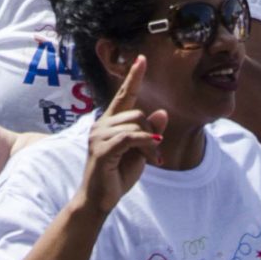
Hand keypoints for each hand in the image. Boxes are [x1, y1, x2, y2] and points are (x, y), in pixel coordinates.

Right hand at [73, 56, 164, 219]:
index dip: (134, 77)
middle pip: (137, 113)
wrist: (99, 200)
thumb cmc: (117, 176)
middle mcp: (101, 124)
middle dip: (152, 132)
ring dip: (150, 143)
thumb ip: (149, 132)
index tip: (142, 59)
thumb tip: (161, 113)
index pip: (123, 95)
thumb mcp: (140, 152)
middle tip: (157, 154)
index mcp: (109, 123)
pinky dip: (145, 144)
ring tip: (153, 160)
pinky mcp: (102, 149)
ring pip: (136, 125)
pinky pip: (130, 137)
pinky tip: (152, 157)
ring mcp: (99, 136)